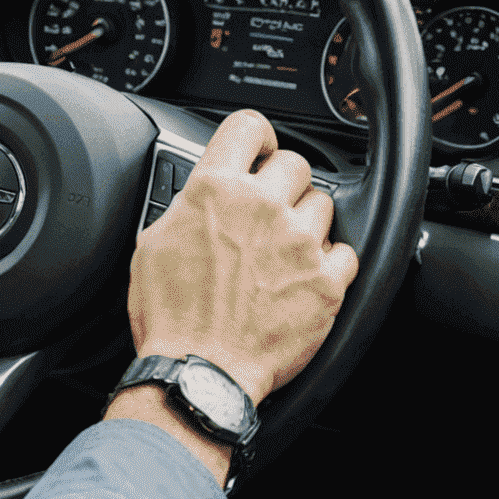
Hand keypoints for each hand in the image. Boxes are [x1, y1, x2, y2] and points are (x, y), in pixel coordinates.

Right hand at [125, 109, 358, 406]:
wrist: (199, 373)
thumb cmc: (170, 318)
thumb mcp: (152, 245)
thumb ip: (187, 207)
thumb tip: (200, 196)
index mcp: (215, 191)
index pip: (248, 126)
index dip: (256, 137)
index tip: (258, 152)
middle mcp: (262, 208)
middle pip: (295, 163)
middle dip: (282, 184)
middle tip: (267, 211)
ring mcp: (299, 244)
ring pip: (323, 204)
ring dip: (306, 222)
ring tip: (284, 250)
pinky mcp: (327, 282)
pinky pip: (346, 252)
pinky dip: (329, 262)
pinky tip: (305, 275)